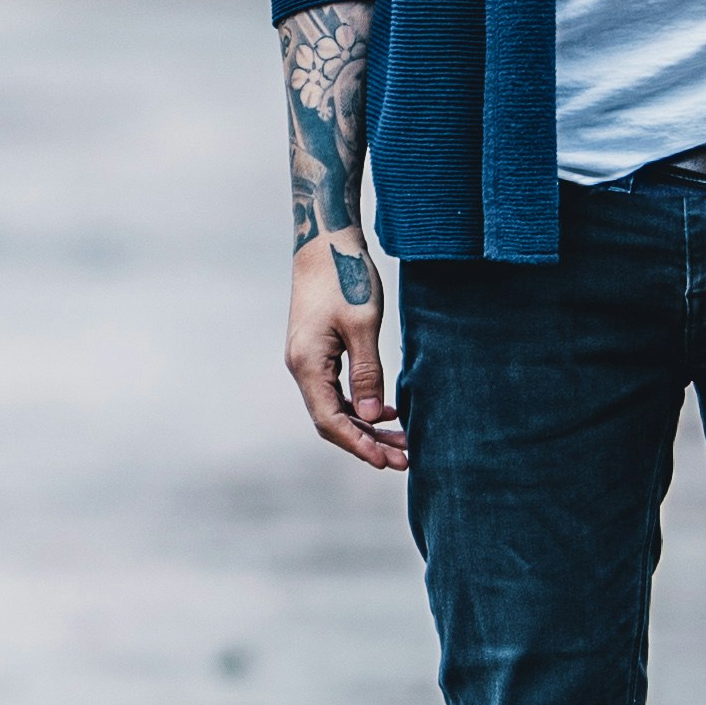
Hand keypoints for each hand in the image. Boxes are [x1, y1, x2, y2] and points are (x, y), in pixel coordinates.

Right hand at [285, 247, 405, 469]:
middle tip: (404, 459)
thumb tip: (369, 417)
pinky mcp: (317, 351)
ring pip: (336, 407)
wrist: (326, 242)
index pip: (330, 421)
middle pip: (332, 420)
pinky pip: (336, 390)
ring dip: (366, 425)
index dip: (359, 445)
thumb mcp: (363, 326)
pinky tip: (386, 410)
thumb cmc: (347, 277)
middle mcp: (302, 367)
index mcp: (307, 365)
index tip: (388, 462)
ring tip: (402, 440)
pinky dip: (360, 405)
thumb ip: (367, 373)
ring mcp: (307, 360)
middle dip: (367, 442)